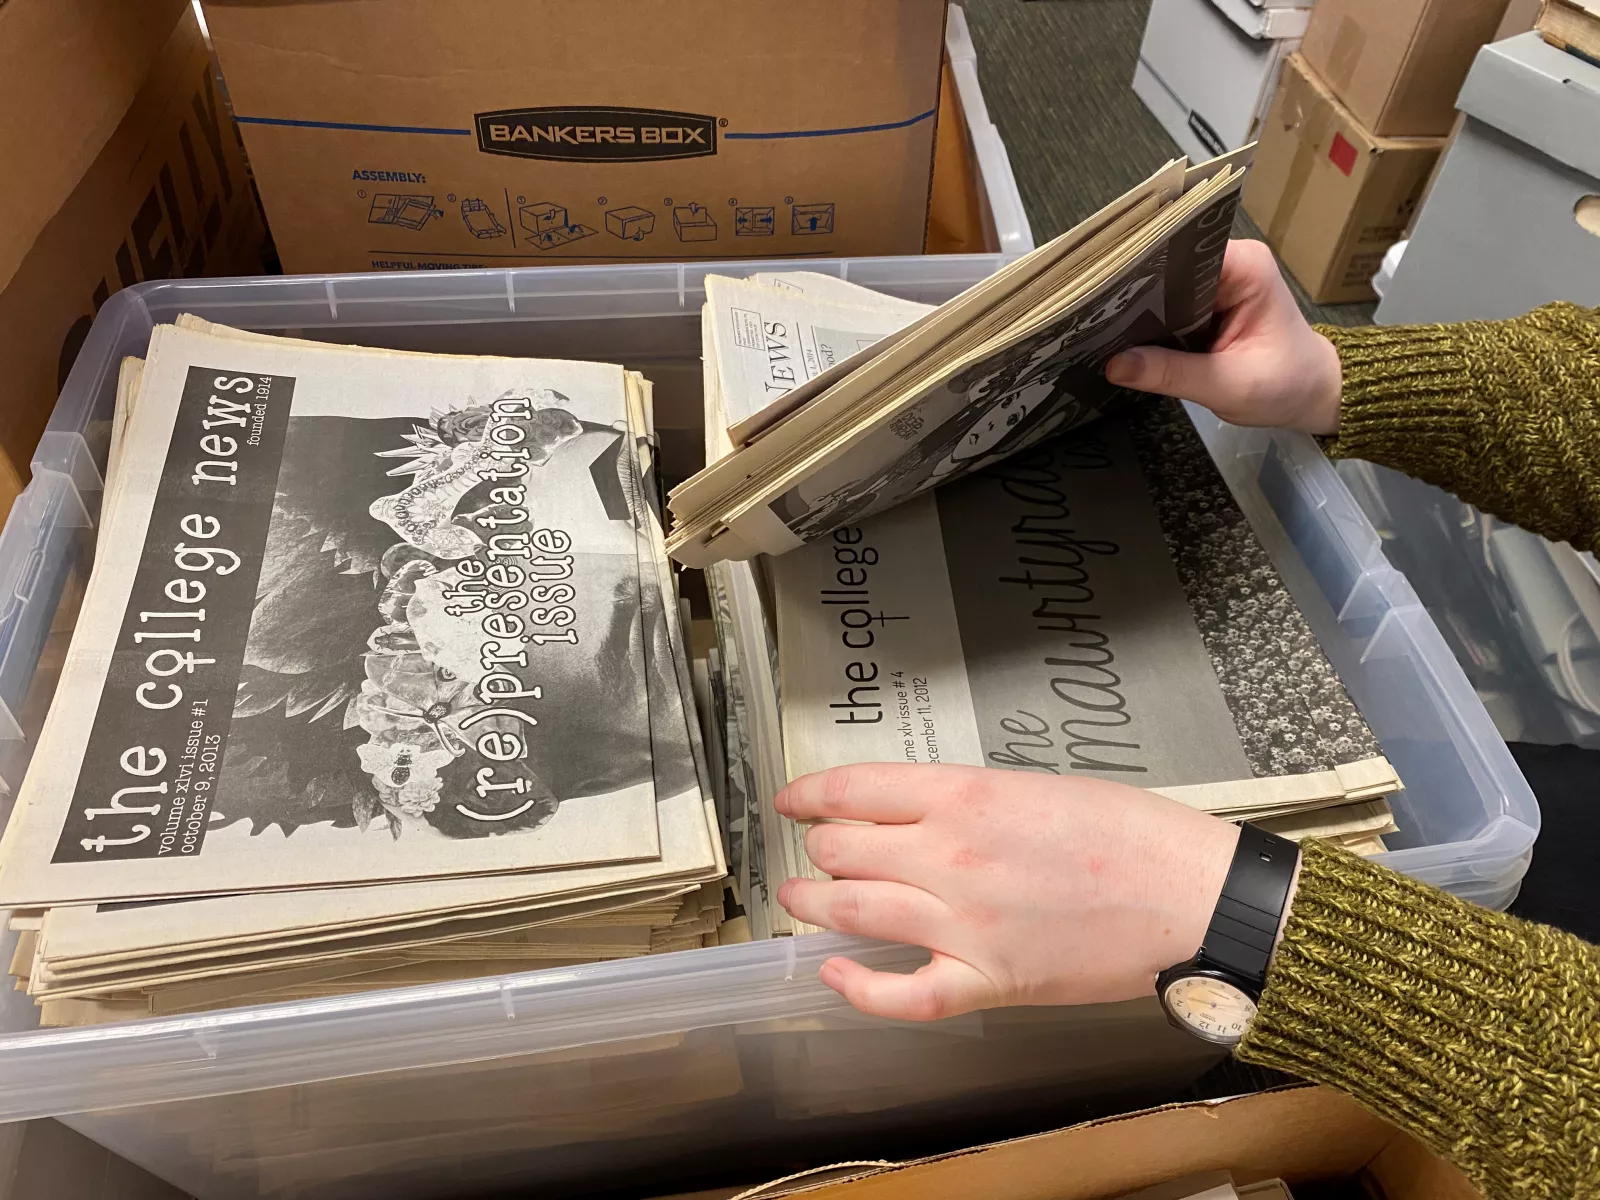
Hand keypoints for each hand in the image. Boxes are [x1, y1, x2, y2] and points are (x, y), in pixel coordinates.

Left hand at [773, 763, 1239, 1021]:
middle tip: (814, 853)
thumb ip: (967, 800)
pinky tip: (835, 974)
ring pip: (853, 914)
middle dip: (817, 851)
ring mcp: (964, 924)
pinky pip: (904, 994)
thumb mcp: (1036, 786)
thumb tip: (916, 815)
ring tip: (799, 902)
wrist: (1190, 895)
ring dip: (814, 907)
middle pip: (843, 851)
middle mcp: (949, 856)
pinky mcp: (989, 981)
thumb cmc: (1130, 833)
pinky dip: (859, 989)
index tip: (792, 801)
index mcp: (964, 796)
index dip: (809, 795)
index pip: (852, 790)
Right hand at [1104, 239, 1342, 434]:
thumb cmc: (1285, 385)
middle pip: (1166, 268)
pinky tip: (1118, 338)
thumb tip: (1113, 365)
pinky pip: (1167, 307)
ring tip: (1095, 327)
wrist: (1311, 394)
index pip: (1180, 255)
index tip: (1100, 294)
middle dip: (1131, 293)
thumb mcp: (1229, 385)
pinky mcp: (1205, 303)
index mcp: (1243, 266)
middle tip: (1087, 315)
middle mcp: (1228, 262)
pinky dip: (1147, 324)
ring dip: (1135, 311)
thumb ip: (1171, 374)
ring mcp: (1215, 282)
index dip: (1139, 273)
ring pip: (1162, 289)